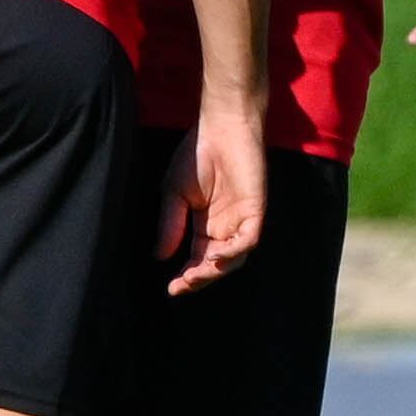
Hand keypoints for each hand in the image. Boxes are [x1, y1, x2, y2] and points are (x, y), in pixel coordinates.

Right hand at [157, 104, 269, 292]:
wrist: (219, 128)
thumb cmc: (196, 155)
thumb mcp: (174, 194)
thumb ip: (170, 225)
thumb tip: (160, 257)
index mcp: (204, 225)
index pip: (197, 259)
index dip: (186, 276)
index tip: (171, 288)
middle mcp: (224, 226)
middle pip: (216, 264)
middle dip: (199, 278)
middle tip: (181, 285)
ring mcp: (241, 219)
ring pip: (234, 258)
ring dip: (215, 270)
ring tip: (194, 275)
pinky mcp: (255, 209)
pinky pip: (249, 239)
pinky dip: (235, 251)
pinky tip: (217, 256)